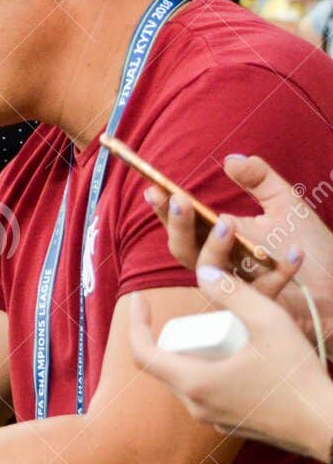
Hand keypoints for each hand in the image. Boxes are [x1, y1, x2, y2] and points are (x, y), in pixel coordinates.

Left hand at [128, 270, 332, 462]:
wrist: (330, 428)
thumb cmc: (299, 378)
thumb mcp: (268, 323)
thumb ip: (233, 294)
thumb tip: (203, 272)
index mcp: (195, 383)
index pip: (142, 352)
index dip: (135, 322)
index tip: (140, 299)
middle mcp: (196, 406)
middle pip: (164, 365)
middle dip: (170, 335)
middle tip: (194, 314)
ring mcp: (213, 419)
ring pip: (185, 379)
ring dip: (192, 353)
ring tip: (217, 331)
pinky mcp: (231, 423)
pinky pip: (206, 392)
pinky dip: (209, 370)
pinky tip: (236, 357)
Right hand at [146, 154, 332, 348]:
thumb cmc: (308, 245)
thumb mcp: (285, 203)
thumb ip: (259, 179)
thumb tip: (230, 159)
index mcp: (220, 239)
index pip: (184, 225)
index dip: (165, 209)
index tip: (155, 188)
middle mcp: (224, 263)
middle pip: (184, 250)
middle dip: (178, 225)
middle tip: (180, 199)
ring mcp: (241, 285)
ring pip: (209, 273)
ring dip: (213, 248)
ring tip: (226, 222)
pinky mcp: (265, 304)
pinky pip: (264, 289)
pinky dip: (279, 272)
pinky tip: (294, 254)